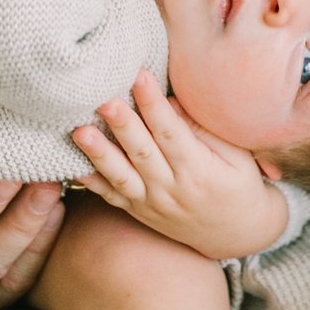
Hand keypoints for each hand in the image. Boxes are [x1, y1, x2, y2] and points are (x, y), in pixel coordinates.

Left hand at [72, 70, 286, 259]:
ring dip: (99, 153)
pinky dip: (90, 181)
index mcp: (199, 171)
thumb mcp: (238, 157)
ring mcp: (151, 203)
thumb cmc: (239, 184)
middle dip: (121, 124)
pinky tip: (70, 163)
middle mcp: (172, 189)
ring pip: (120, 176)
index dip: (154, 104)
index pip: (171, 133)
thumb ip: (204, 130)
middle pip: (142, 152)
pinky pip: (110, 196)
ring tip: (79, 131)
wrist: (235, 233)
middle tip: (103, 98)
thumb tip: (171, 102)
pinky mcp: (138, 211)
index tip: (139, 75)